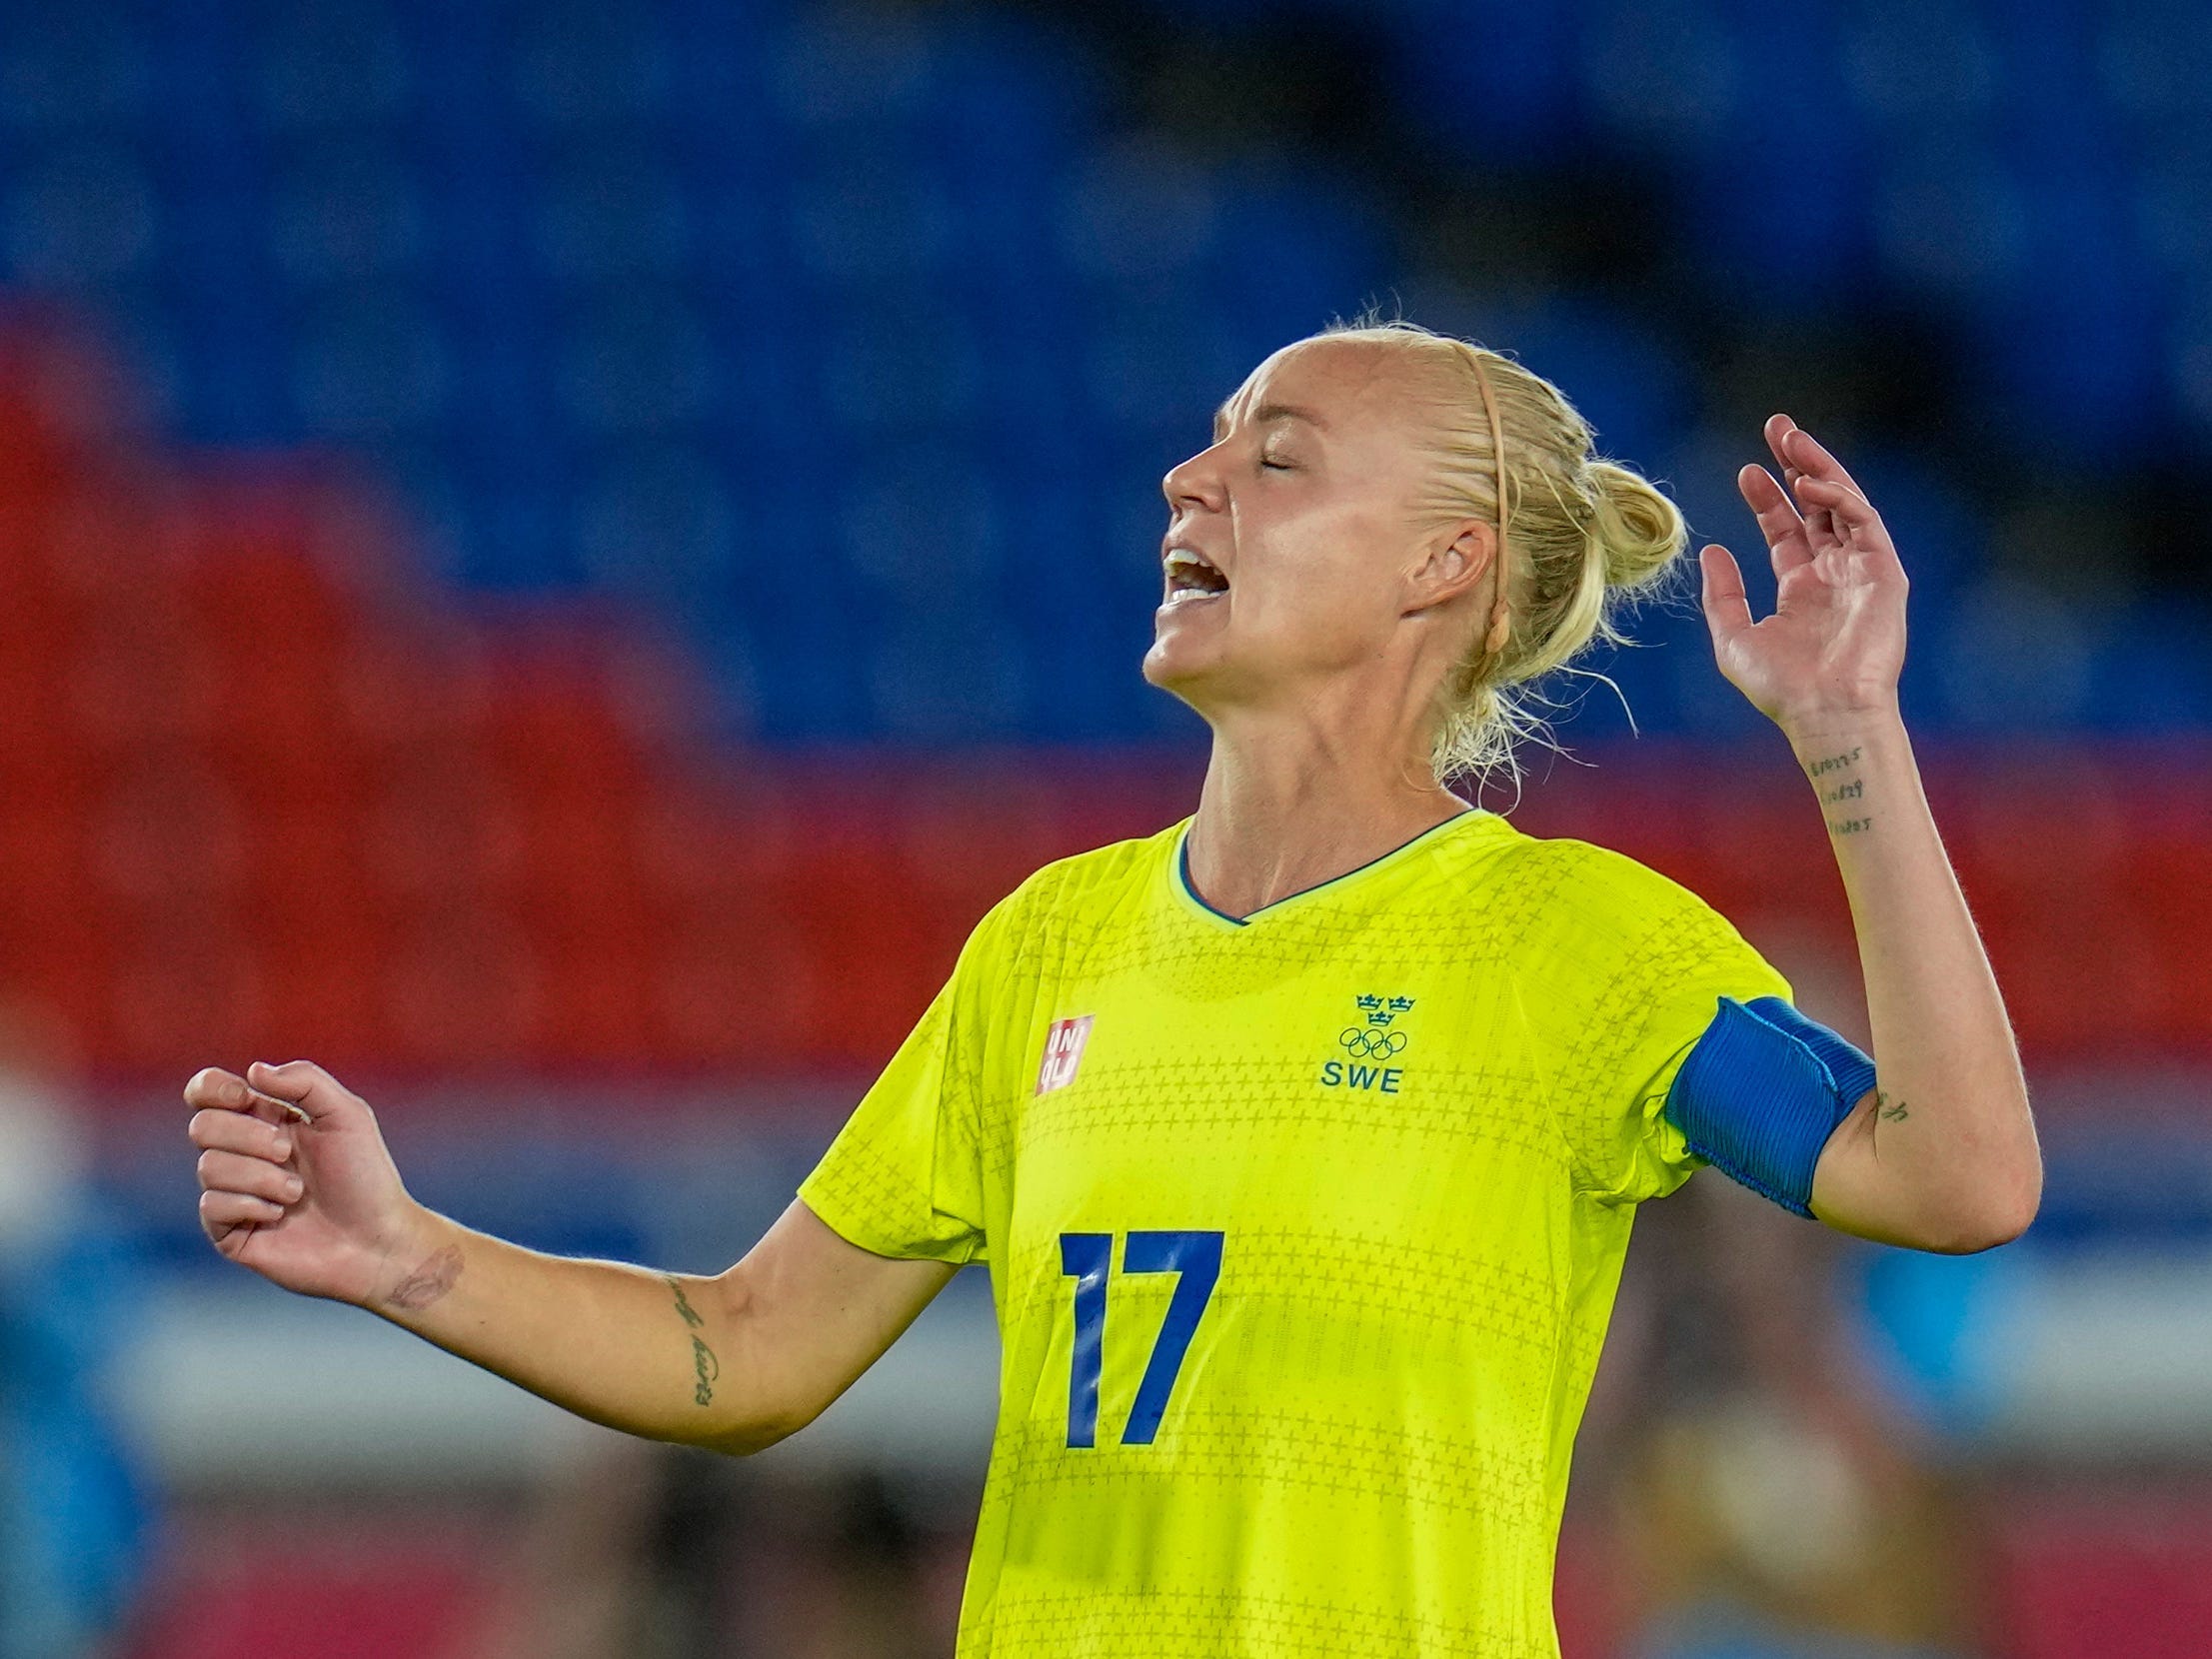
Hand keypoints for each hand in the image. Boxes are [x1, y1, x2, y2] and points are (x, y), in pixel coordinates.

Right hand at [186, 1060, 426, 1306]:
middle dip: (246, 1136)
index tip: (243, 1096)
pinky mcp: (229, 1232)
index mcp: (265, 1121)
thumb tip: (252, 1071)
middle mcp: (243, 1154)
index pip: (207, 1093)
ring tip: (297, 1192)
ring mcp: (233, 1193)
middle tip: (287, 1153)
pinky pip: (211, 1206)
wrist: (376, 1240)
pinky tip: (279, 1215)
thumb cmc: (366, 1177)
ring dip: (259, 1176)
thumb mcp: (347, 1115)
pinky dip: (249, 1205)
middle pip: (202, 1127)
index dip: (211, 1088)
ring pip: (208, 1167)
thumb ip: (305, 1082)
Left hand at [1698, 414, 1908, 733]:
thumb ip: (1721, 593)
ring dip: (1818, 467)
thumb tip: (1710, 549)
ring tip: (1790, 438)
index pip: (1785, 531)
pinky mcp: (1885, 574)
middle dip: (1797, 465)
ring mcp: (1861, 572)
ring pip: (1842, 504)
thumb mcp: (1734, 637)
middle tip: (1776, 428)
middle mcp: (1833, 575)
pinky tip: (1808, 482)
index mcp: (1800, 590)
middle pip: (1816, 507)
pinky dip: (1838, 498)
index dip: (1767, 499)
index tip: (1746, 471)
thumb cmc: (1781, 687)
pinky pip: (1863, 522)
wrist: (1825, 711)